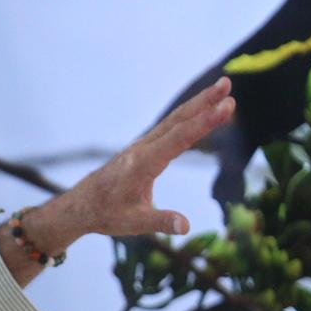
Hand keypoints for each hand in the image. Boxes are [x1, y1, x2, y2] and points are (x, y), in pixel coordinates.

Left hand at [61, 76, 234, 238]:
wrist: (83, 205)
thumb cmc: (107, 214)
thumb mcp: (133, 223)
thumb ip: (161, 222)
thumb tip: (186, 226)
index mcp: (143, 164)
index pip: (179, 139)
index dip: (204, 122)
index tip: (226, 106)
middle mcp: (143, 148)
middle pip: (178, 120)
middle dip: (204, 102)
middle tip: (227, 84)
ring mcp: (143, 146)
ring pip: (174, 120)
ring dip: (199, 103)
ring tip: (223, 88)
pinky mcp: (144, 148)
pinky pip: (170, 127)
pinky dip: (189, 115)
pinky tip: (202, 109)